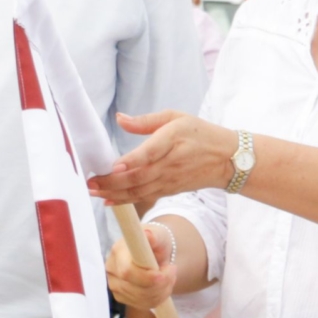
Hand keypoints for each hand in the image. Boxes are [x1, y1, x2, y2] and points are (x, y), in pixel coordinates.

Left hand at [93, 115, 233, 208]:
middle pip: (138, 176)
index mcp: (172, 139)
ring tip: (94, 191)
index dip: (131, 161)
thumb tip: (119, 119)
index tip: (113, 166)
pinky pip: (144, 196)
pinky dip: (125, 200)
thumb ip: (146, 121)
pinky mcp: (169, 190)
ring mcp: (169, 179)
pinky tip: (109, 200)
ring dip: (114, 193)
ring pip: (138, 190)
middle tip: (89, 181)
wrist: (227, 159)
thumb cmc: (200, 134)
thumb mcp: (176, 117)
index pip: (150, 153)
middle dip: (111, 182)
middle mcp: (170, 163)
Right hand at [106, 224, 180, 311]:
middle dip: (159, 284)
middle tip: (172, 270)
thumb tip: (148, 235)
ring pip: (142, 299)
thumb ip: (154, 236)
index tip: (162, 274)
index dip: (146, 277)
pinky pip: (144, 304)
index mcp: (118, 251)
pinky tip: (164, 285)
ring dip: (163, 290)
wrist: (153, 253)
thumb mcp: (158, 235)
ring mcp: (115, 285)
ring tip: (170, 274)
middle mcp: (112, 270)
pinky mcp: (122, 296)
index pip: (127, 272)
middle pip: (135, 289)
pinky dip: (159, 297)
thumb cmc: (155, 242)